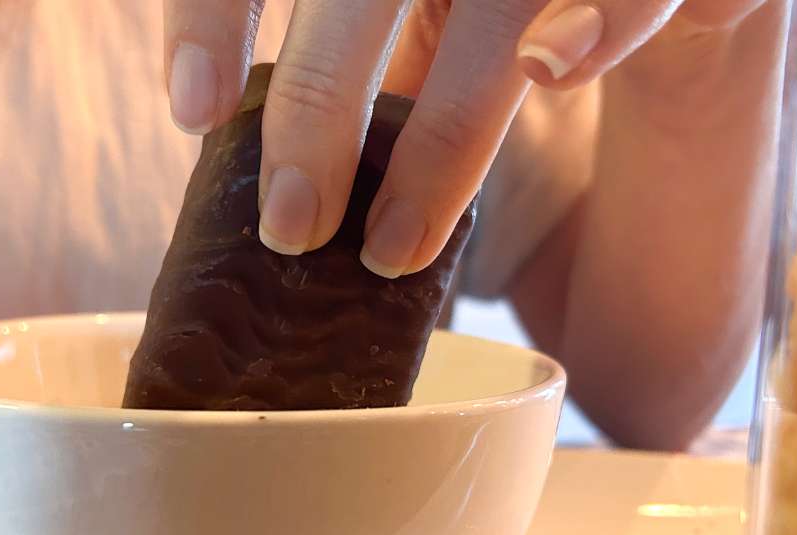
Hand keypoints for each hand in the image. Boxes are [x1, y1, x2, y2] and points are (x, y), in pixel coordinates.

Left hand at [162, 0, 767, 278]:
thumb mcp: (430, 9)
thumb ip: (371, 50)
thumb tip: (294, 164)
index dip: (216, 14)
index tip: (194, 109)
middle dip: (315, 107)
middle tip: (290, 229)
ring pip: (487, 12)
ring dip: (435, 138)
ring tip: (392, 250)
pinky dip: (602, 21)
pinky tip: (550, 70)